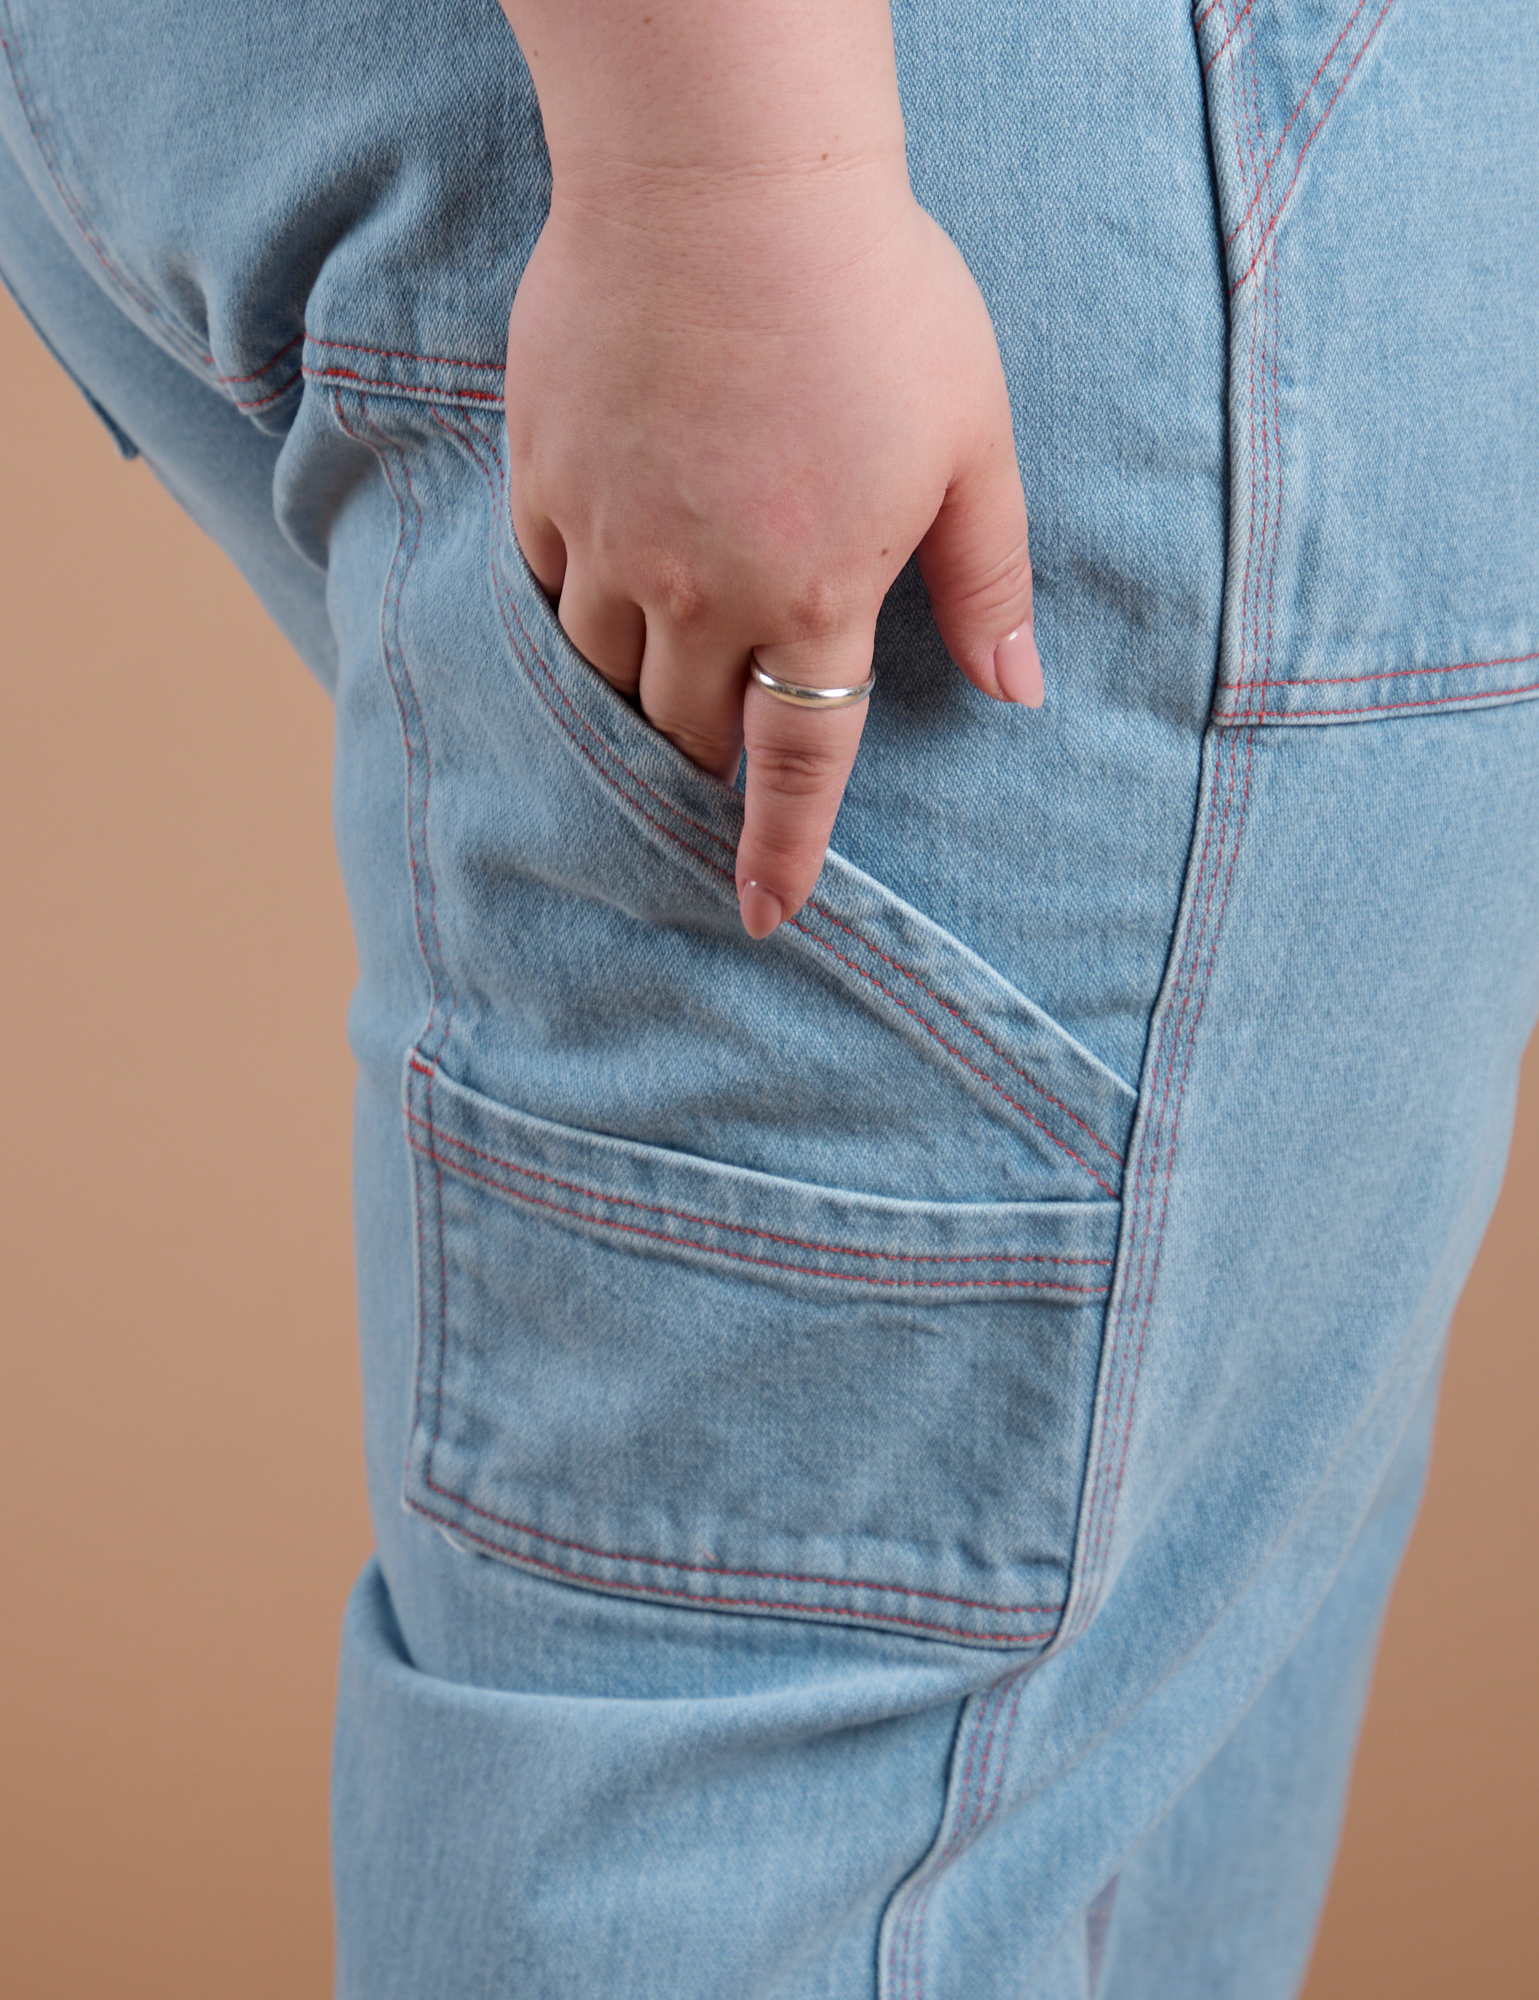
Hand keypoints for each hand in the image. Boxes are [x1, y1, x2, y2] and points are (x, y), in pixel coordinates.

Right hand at [503, 25, 1040, 938]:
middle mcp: (701, 591)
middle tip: (716, 761)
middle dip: (704, 765)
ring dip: (639, 694)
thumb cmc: (874, 294)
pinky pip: (548, 584)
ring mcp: (611, 537)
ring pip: (607, 671)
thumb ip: (988, 580)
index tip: (762, 913)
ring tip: (661, 679)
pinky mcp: (546, 477)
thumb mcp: (973, 439)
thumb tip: (1019, 692)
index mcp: (815, 594)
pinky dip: (576, 609)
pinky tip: (603, 584)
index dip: (781, 851)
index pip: (797, 766)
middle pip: (686, 731)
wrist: (723, 170)